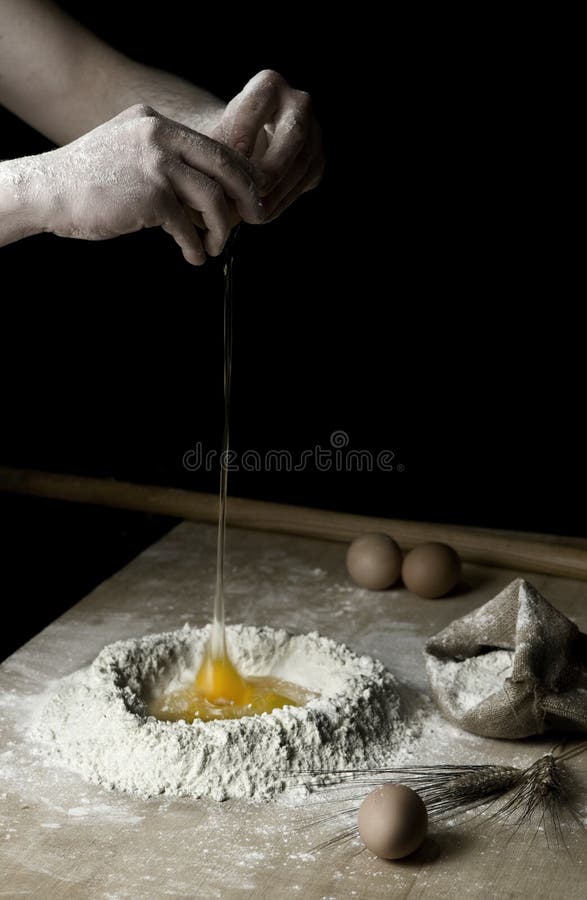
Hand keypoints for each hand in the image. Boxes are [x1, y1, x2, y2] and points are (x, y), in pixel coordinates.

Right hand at [25, 104, 264, 263]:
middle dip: (247, 196)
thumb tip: (207, 192)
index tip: (250, 194)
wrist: (47, 191)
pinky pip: (187, 225)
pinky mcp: (150, 194)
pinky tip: (194, 256)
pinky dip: (195, 246)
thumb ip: (164, 161)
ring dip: (220, 228)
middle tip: (255, 218)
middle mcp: (159, 135)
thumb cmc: (87, 182)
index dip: (238, 173)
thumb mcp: (127, 153)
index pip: (212, 145)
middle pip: (224, 164)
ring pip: (211, 198)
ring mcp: (155, 163)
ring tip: (215, 246)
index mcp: (156, 123)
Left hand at [212, 70, 323, 221]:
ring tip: (251, 214)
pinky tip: (263, 214)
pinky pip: (303, 183)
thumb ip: (212, 150)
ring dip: (276, 193)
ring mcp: (314, 133)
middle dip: (270, 168)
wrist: (245, 145)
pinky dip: (282, 202)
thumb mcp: (215, 134)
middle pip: (293, 134)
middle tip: (248, 194)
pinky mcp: (318, 161)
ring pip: (301, 165)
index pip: (258, 107)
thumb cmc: (224, 138)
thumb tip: (208, 180)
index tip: (229, 161)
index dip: (243, 134)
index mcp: (269, 85)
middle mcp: (299, 103)